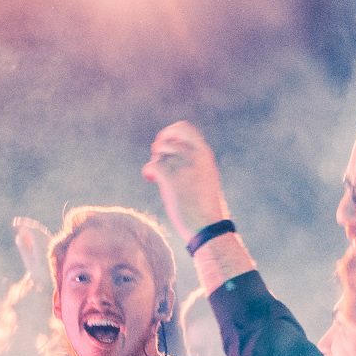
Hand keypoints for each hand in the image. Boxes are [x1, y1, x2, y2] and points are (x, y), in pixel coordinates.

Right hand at [12, 215, 52, 283]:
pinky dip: (36, 234)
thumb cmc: (42, 273)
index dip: (22, 224)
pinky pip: (44, 235)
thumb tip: (18, 237)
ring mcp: (52, 242)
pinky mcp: (54, 245)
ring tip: (22, 230)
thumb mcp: (29, 262)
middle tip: (17, 224)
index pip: (31, 229)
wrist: (58, 279)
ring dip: (31, 229)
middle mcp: (48, 240)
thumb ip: (24, 248)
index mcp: (41, 243)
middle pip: (36, 228)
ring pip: (41, 231)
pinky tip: (31, 237)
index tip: (14, 223)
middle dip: (26, 225)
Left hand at [143, 121, 228, 238]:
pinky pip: (152, 165)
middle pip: (169, 135)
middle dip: (160, 144)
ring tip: (159, 176)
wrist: (208, 227)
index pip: (185, 128)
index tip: (165, 144)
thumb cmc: (205, 208)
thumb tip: (172, 157)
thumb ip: (193, 164)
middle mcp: (195, 155)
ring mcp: (183, 165)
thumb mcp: (205, 179)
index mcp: (205, 154)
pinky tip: (150, 179)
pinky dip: (148, 172)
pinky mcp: (171, 176)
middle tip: (159, 158)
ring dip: (156, 162)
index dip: (170, 133)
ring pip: (160, 152)